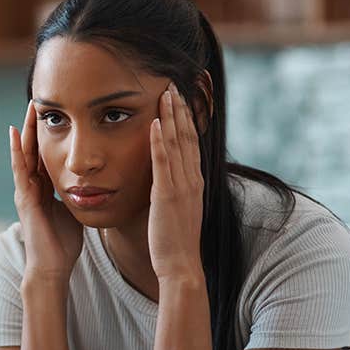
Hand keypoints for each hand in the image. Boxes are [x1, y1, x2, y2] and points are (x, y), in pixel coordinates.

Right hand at [10, 101, 84, 279]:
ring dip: (27, 130)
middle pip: (33, 148)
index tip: (57, 112)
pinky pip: (20, 169)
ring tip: (30, 107)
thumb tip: (97, 183)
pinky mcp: (25, 198)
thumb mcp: (75, 211)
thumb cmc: (64, 244)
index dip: (50, 133)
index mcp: (45, 188)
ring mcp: (25, 191)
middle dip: (36, 125)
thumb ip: (79, 196)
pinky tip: (16, 133)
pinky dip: (17, 150)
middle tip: (40, 100)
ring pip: (24, 154)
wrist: (53, 267)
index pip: (45, 154)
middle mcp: (32, 186)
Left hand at [147, 84, 204, 280]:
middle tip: (174, 83)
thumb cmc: (174, 241)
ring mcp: (181, 186)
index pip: (192, 142)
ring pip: (178, 143)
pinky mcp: (166, 195)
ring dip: (172, 116)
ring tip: (166, 92)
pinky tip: (155, 123)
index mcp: (193, 182)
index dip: (187, 118)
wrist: (180, 265)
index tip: (182, 97)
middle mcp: (191, 179)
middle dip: (181, 108)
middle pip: (188, 136)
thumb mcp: (176, 208)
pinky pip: (163, 163)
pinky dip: (160, 141)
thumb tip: (162, 178)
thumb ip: (171, 189)